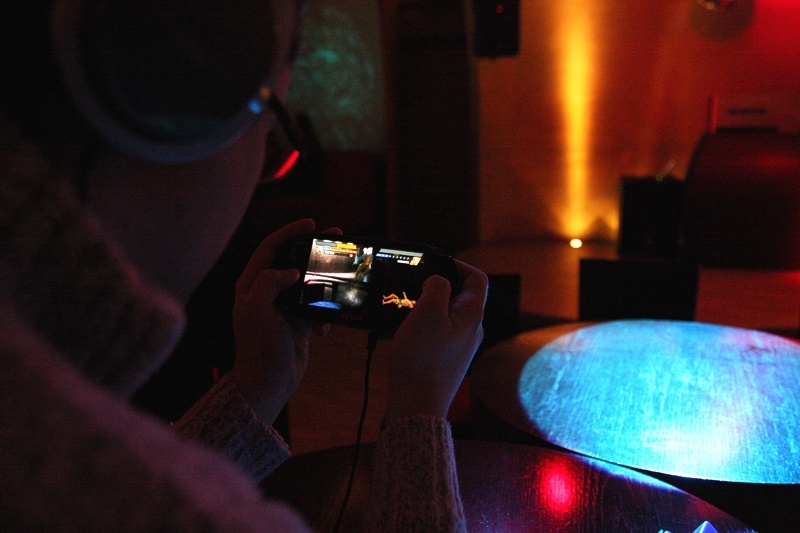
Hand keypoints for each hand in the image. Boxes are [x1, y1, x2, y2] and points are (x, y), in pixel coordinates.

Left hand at [230, 219, 337, 424]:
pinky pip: (315, 306)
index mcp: (251, 284)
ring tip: (340, 276)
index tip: (311, 224)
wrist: (268, 382)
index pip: (270, 248)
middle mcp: (265, 292)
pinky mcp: (296, 321)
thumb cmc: (258, 347)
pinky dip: (324, 313)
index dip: (290, 232)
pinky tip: (324, 327)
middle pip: (291, 260)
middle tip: (334, 238)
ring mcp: (282, 307)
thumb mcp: (256, 308)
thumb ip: (269, 281)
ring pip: (307, 282)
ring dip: (323, 281)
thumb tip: (291, 270)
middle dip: (312, 250)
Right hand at [383, 260, 487, 421]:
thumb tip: (439, 279)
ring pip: (442, 317)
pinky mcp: (444, 362)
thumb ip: (436, 287)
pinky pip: (432, 336)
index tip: (435, 262)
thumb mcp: (427, 312)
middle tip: (411, 287)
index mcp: (472, 315)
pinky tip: (395, 335)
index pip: (477, 279)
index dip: (458, 264)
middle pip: (458, 297)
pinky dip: (416, 329)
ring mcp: (458, 348)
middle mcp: (470, 330)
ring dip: (421, 309)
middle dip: (434, 288)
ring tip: (399, 312)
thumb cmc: (422, 359)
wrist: (417, 407)